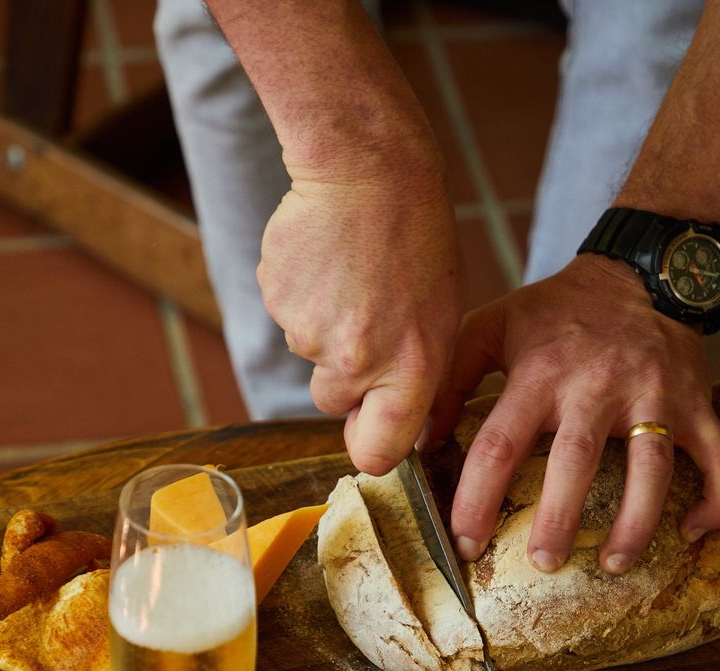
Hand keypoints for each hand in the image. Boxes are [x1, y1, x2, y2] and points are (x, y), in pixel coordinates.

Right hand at [257, 160, 462, 476]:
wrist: (368, 167)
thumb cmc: (418, 240)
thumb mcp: (443, 316)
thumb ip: (419, 377)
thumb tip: (401, 429)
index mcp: (409, 369)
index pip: (377, 453)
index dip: (370, 447)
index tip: (369, 434)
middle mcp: (357, 360)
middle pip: (331, 402)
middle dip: (343, 378)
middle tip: (365, 322)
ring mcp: (310, 331)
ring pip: (308, 355)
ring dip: (325, 327)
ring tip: (351, 277)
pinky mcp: (276, 299)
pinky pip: (287, 315)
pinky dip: (302, 295)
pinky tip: (326, 260)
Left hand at [429, 256, 719, 573]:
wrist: (643, 271)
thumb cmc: (558, 314)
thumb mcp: (494, 326)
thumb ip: (451, 378)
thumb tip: (420, 444)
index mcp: (542, 371)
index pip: (501, 443)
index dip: (479, 498)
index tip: (468, 543)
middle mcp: (599, 384)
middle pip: (575, 460)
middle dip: (557, 518)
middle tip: (542, 564)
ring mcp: (656, 394)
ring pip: (652, 467)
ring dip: (635, 523)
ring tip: (613, 565)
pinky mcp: (699, 402)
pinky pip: (719, 457)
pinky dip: (716, 499)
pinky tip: (693, 533)